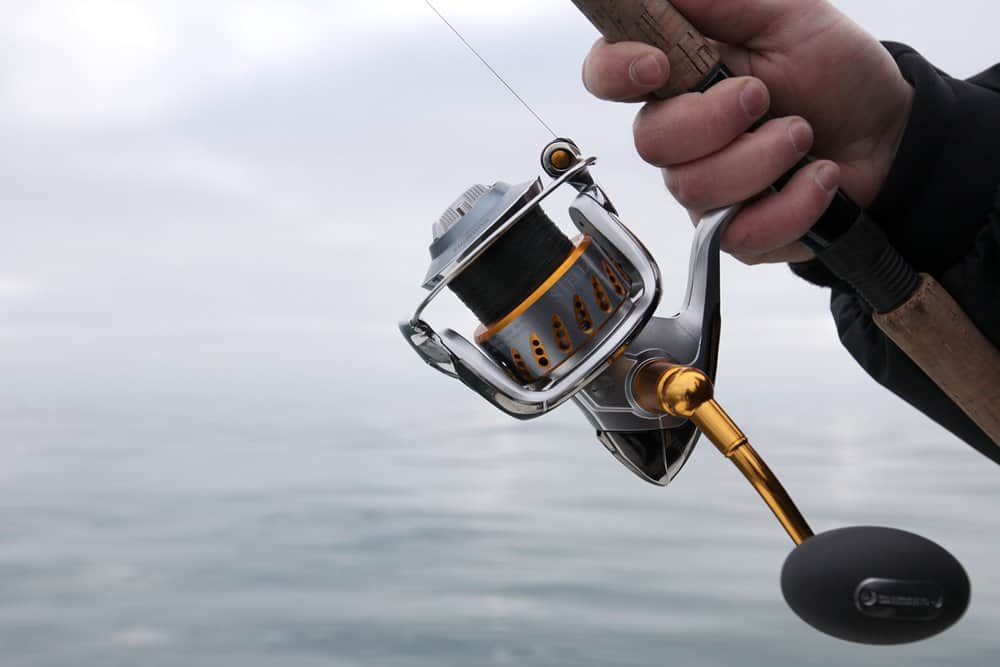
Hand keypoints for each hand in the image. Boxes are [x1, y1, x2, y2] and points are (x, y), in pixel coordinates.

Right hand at [581, 0, 913, 263]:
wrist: (890, 134)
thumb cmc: (836, 71)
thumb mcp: (787, 14)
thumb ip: (722, 1)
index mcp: (679, 74)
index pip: (607, 73)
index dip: (615, 72)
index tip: (656, 67)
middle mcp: (680, 134)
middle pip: (649, 141)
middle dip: (712, 121)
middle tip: (764, 98)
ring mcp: (704, 186)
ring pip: (694, 188)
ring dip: (763, 159)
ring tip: (804, 137)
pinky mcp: (734, 232)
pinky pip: (737, 234)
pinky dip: (792, 205)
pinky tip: (820, 179)